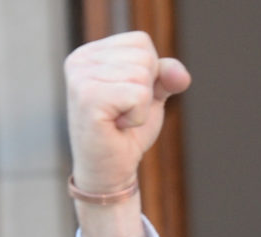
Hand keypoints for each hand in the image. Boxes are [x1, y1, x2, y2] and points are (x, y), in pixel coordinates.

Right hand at [63, 31, 190, 194]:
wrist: (109, 171)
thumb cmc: (127, 132)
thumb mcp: (151, 96)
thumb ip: (166, 75)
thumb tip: (181, 74)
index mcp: (91, 52)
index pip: (141, 42)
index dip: (149, 75)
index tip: (128, 98)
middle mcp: (80, 59)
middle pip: (144, 56)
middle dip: (146, 90)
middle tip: (123, 112)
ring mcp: (80, 77)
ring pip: (142, 76)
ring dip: (142, 106)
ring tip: (119, 119)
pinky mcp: (88, 97)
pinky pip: (138, 95)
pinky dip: (138, 116)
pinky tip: (118, 126)